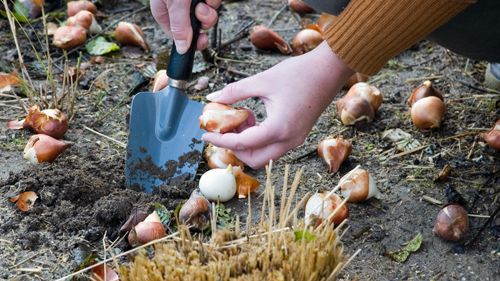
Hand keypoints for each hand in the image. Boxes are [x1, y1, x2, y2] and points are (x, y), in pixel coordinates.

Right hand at [151, 0, 219, 53]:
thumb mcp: (173, 3)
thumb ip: (179, 26)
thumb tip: (182, 50)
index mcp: (165, 12)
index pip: (179, 36)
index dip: (192, 41)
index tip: (200, 40)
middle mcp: (179, 7)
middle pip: (197, 26)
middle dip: (204, 21)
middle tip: (202, 12)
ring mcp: (193, 2)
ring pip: (208, 14)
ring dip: (210, 7)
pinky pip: (214, 3)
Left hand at [202, 42, 353, 167]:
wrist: (330, 70)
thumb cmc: (299, 73)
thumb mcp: (262, 80)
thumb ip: (235, 91)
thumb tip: (212, 99)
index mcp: (279, 129)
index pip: (243, 144)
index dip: (221, 140)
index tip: (206, 134)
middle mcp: (289, 140)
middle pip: (254, 159)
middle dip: (235, 148)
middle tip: (225, 128)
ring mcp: (295, 140)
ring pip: (264, 156)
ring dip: (248, 144)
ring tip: (242, 118)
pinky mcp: (298, 135)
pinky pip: (274, 147)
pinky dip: (259, 139)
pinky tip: (255, 118)